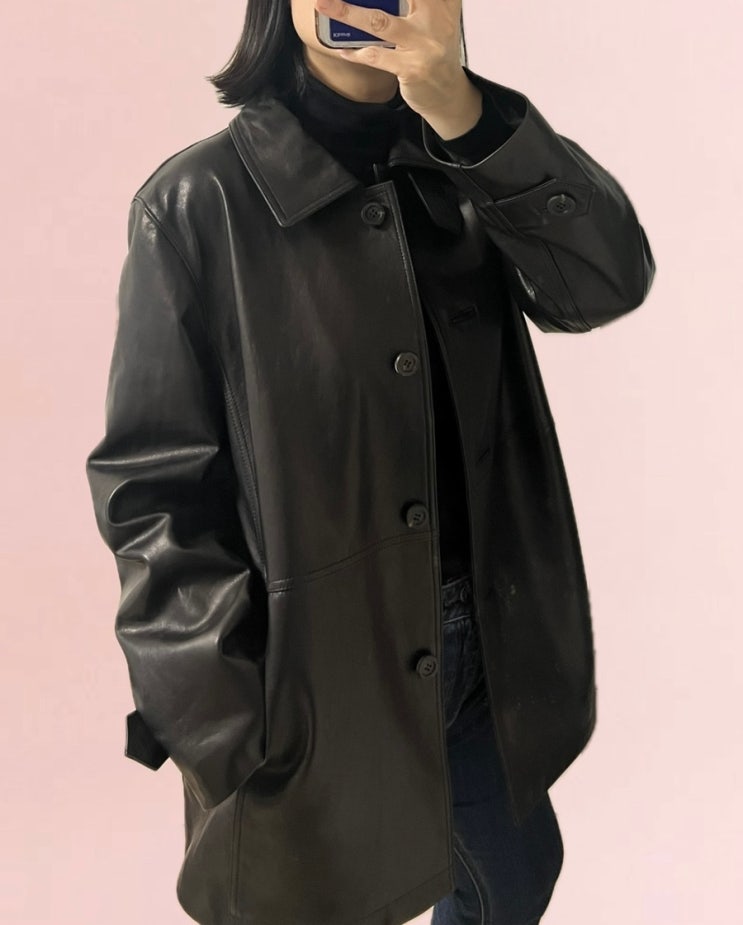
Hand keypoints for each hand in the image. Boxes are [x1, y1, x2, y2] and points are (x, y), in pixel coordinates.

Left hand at [313, 0, 480, 129]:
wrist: (449, 95)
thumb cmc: (434, 52)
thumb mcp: (434, 20)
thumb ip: (416, 3)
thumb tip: (369, 0)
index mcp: (443, 3)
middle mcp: (436, 19)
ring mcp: (424, 45)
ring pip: (379, 22)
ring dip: (347, 12)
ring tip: (324, 4)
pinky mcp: (412, 69)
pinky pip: (376, 57)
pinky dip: (356, 53)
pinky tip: (342, 50)